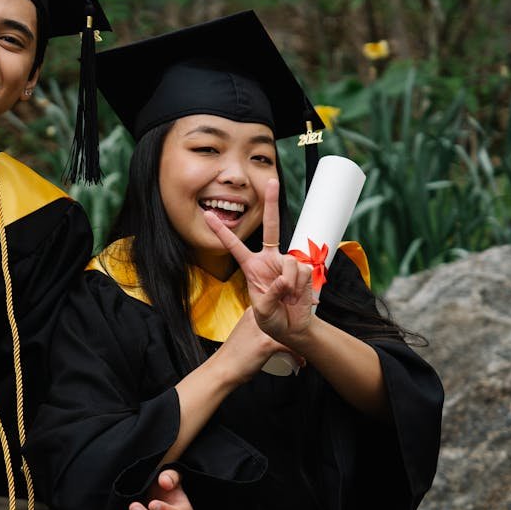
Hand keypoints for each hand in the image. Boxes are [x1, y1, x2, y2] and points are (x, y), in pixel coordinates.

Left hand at [204, 178, 315, 343]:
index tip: (207, 215)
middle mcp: (269, 260)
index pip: (234, 245)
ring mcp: (287, 263)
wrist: (292, 328)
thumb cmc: (272, 320)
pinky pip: (302, 271)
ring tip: (287, 298)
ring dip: (289, 283)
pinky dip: (299, 286)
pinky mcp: (303, 269)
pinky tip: (297, 295)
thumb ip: (271, 294)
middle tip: (272, 180)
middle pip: (271, 226)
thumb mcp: (262, 311)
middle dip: (271, 203)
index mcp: (251, 267)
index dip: (221, 231)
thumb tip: (284, 279)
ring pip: (290, 263)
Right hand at [215, 307, 301, 382]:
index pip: (281, 309)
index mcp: (254, 311)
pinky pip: (291, 347)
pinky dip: (298, 355)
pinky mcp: (266, 343)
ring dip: (303, 343)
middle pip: (289, 319)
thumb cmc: (233, 355)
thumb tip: (272, 329)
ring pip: (293, 332)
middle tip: (305, 342)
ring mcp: (263, 329)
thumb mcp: (245, 332)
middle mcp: (259, 316)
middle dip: (301, 331)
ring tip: (304, 352)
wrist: (223, 368)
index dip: (293, 320)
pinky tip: (300, 362)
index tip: (299, 330)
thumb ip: (256, 326)